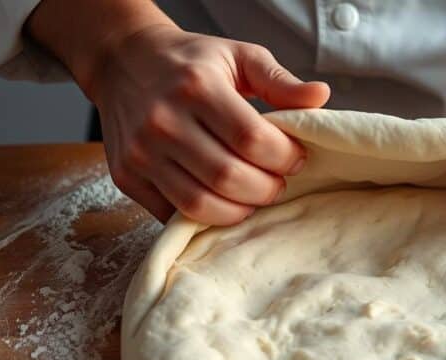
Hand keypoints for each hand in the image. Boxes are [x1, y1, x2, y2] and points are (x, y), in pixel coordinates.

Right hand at [87, 25, 329, 223]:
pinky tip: (222, 201)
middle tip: (277, 182)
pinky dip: (205, 216)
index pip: (253, 139)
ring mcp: (141, 153)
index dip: (284, 157)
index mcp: (196, 87)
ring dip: (239, 210)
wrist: (124, 61)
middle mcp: (163, 121)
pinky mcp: (127, 176)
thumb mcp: (239, 56)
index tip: (296, 158)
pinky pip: (173, 213)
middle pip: (229, 177)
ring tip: (253, 196)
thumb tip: (321, 97)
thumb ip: (280, 81)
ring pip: (200, 204)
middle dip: (266, 189)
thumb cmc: (191, 62)